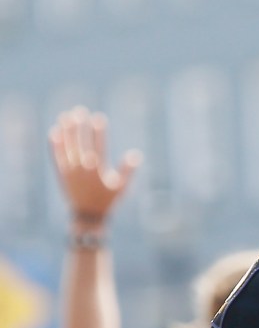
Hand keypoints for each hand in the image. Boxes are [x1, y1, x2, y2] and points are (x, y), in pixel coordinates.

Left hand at [49, 107, 140, 223]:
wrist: (87, 215)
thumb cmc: (107, 201)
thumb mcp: (121, 187)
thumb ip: (128, 171)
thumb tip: (136, 155)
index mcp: (98, 170)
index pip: (99, 145)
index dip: (99, 131)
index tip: (98, 118)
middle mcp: (83, 168)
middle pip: (81, 143)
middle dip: (80, 126)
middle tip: (80, 111)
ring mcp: (70, 171)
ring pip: (67, 147)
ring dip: (66, 131)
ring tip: (66, 116)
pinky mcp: (61, 174)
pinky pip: (57, 156)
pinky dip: (55, 145)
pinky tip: (54, 132)